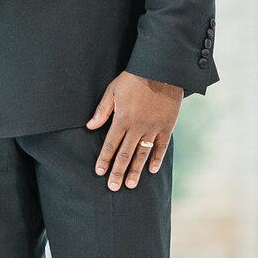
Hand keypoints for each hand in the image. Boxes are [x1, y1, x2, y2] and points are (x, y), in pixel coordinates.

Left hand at [86, 72, 182, 190]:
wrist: (161, 70)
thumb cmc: (134, 79)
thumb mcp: (112, 91)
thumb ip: (102, 110)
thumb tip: (90, 126)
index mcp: (122, 119)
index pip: (111, 144)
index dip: (104, 159)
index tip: (99, 172)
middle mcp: (137, 127)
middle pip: (125, 154)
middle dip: (118, 172)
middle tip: (113, 187)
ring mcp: (153, 128)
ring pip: (142, 154)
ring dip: (135, 170)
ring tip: (130, 185)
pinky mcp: (167, 126)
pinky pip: (161, 147)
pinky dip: (157, 159)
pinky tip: (152, 170)